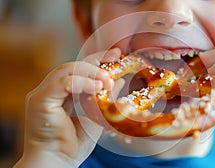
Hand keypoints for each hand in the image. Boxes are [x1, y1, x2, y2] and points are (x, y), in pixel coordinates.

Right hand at [14, 48, 121, 166]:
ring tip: (107, 79)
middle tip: (115, 58)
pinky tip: (97, 88)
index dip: (96, 61)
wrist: (58, 164)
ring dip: (90, 72)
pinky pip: (62, 84)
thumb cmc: (72, 146)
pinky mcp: (40, 101)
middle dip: (95, 62)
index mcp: (60, 95)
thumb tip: (118, 81)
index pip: (78, 71)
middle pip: (72, 67)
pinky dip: (80, 82)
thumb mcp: (95, 118)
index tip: (115, 55)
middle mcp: (50, 91)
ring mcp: (42, 94)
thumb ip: (104, 99)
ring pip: (66, 71)